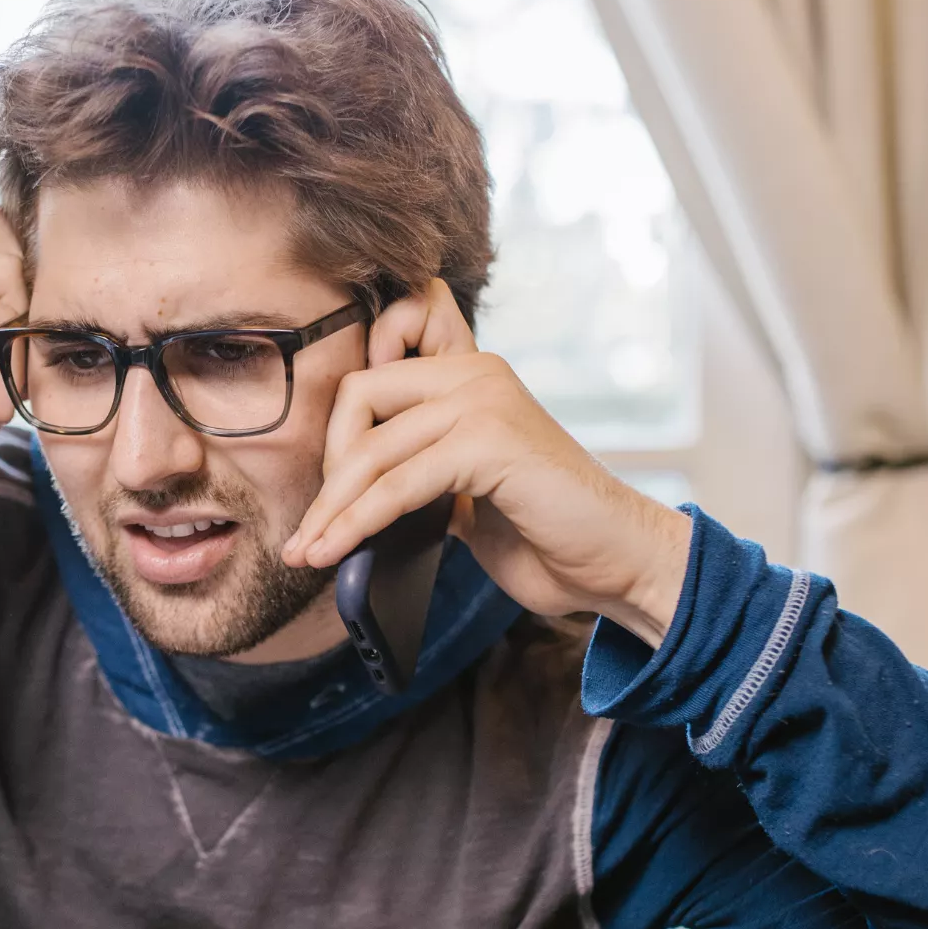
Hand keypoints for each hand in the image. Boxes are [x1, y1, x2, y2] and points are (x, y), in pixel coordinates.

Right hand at [0, 210, 26, 539]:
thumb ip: (4, 334)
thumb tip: (47, 312)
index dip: (25, 283)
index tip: (23, 350)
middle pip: (5, 233)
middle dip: (28, 299)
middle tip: (22, 366)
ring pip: (6, 270)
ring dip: (20, 336)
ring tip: (7, 391)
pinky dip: (6, 355)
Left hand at [280, 279, 692, 641]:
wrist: (619, 563)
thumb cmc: (548, 534)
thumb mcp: (468, 493)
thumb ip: (421, 472)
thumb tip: (344, 498)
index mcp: (470, 376)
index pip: (376, 366)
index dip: (340, 426)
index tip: (326, 491)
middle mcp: (476, 374)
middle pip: (358, 398)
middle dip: (326, 472)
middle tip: (309, 532)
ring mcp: (484, 402)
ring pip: (372, 447)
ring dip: (331, 509)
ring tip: (308, 553)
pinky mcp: (490, 441)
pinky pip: (399, 481)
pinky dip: (359, 520)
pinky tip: (338, 551)